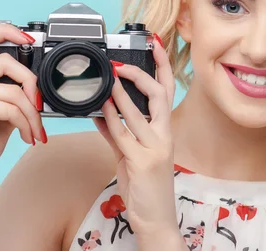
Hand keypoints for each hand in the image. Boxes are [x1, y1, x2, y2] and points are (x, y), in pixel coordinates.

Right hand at [0, 24, 45, 185]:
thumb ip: (11, 88)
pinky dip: (26, 124)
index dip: (6, 30)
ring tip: (34, 129)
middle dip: (30, 80)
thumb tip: (37, 82)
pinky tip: (26, 136)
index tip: (27, 38)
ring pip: (15, 91)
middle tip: (39, 102)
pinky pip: (13, 108)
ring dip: (32, 114)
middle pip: (6, 59)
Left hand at [92, 34, 178, 246]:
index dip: (162, 66)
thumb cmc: (147, 187)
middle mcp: (164, 136)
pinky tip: (98, 109)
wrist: (155, 220)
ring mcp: (155, 149)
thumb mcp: (133, 155)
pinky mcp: (142, 162)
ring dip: (120, 94)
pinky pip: (122, 135)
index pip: (167, 91)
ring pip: (138, 113)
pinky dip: (109, 119)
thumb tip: (102, 111)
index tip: (154, 44)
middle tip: (120, 65)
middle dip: (141, 75)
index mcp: (164, 131)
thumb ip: (119, 133)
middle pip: (160, 95)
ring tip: (106, 80)